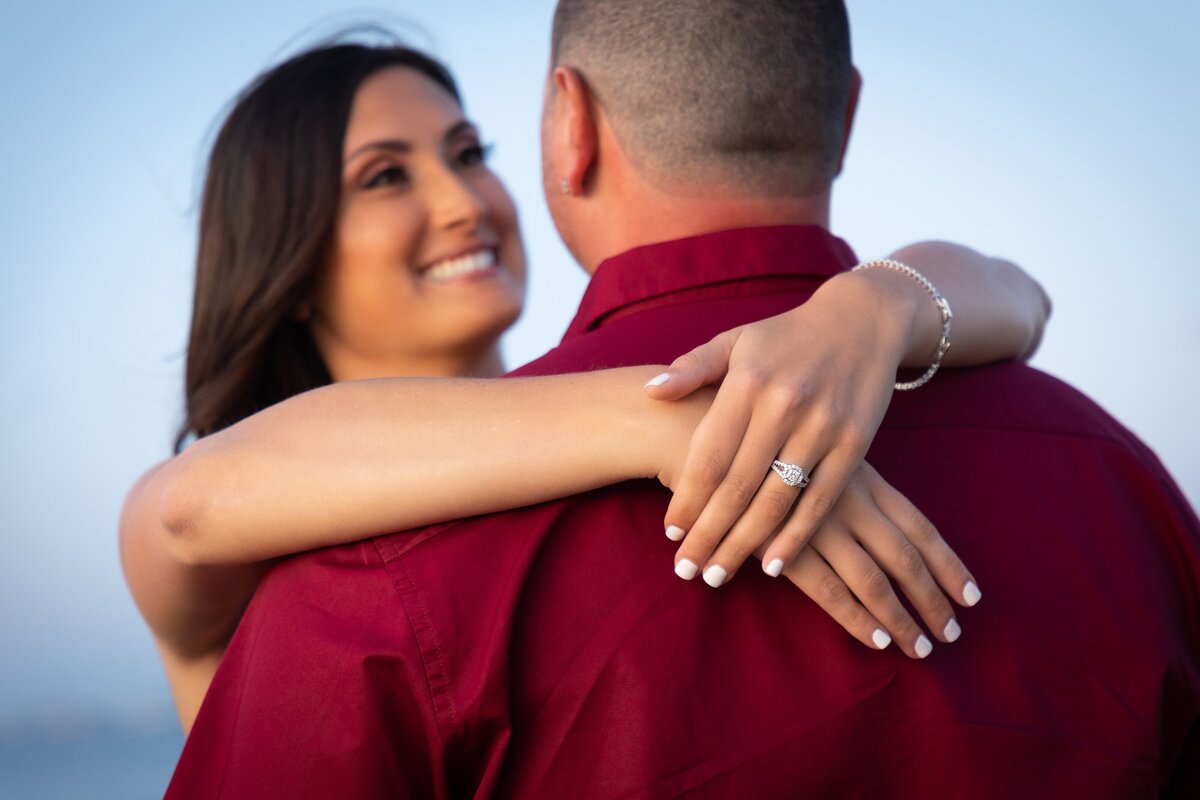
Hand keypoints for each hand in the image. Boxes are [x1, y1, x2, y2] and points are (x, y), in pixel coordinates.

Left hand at [647, 270, 914, 581]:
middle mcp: (782, 406)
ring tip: (718, 574)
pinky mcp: (854, 444)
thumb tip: (650, 394)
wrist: (863, 318)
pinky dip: (795, 537)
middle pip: (737, 486)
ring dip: (745, 544)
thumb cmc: (786, 336)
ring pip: (775, 500)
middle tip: (687, 570)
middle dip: (709, 534)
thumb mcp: (736, 340)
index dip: (688, 498)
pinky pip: (820, 501)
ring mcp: (821, 427)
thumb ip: (692, 368)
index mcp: (747, 382)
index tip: (670, 533)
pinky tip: (772, 565)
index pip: (710, 454)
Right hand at [759, 463, 980, 657]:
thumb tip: (868, 519)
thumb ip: (843, 481)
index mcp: (864, 477)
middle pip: (906, 558)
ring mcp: (819, 523)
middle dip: (933, 600)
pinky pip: (830, 589)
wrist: (701, 436)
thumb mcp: (816, 449)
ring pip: (875, 579)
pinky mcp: (785, 545)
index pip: (919, 527)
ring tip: (920, 648)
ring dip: (901, 618)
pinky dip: (856, 617)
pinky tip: (875, 640)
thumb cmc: (759, 441)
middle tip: (951, 634)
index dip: (948, 564)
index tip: (972, 596)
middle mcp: (850, 500)